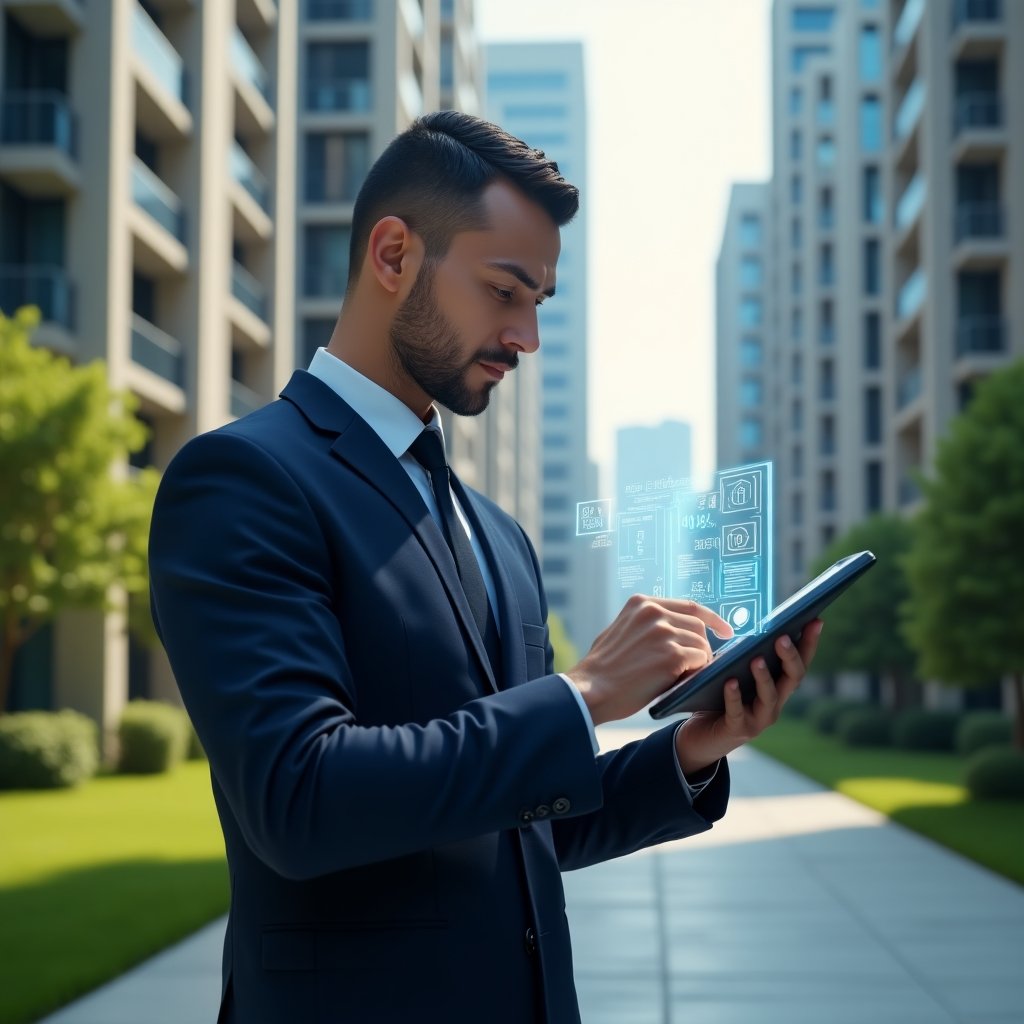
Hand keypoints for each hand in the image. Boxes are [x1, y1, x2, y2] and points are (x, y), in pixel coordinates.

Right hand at [565, 595, 732, 725]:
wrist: (591, 690)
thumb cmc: (604, 669)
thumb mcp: (620, 630)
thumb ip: (645, 624)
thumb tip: (676, 630)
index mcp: (641, 603)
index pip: (689, 606)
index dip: (712, 618)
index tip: (725, 630)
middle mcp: (654, 612)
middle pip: (698, 626)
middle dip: (701, 646)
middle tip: (696, 665)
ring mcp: (663, 631)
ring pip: (701, 644)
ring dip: (698, 662)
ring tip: (683, 675)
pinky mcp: (671, 654)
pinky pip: (700, 661)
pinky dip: (696, 672)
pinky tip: (682, 680)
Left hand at [674, 620, 823, 775]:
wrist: (702, 736)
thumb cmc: (720, 697)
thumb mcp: (735, 672)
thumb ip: (744, 655)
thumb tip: (750, 624)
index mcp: (778, 686)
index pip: (800, 662)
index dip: (809, 643)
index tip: (816, 621)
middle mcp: (775, 702)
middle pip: (793, 678)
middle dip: (790, 657)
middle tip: (782, 638)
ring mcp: (759, 718)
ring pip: (769, 696)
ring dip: (764, 677)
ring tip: (756, 659)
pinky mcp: (738, 729)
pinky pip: (737, 711)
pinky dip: (734, 696)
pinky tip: (730, 682)